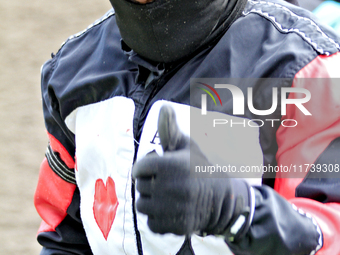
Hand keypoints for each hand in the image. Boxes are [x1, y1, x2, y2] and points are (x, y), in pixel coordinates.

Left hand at [133, 105, 250, 237]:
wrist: (224, 198)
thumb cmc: (201, 168)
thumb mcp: (187, 147)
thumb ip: (170, 130)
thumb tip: (163, 107)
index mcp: (172, 165)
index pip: (139, 168)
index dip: (146, 167)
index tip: (156, 168)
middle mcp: (172, 186)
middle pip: (140, 186)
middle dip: (149, 183)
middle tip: (165, 182)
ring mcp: (174, 208)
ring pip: (143, 205)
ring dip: (151, 201)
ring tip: (167, 196)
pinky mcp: (176, 225)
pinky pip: (152, 222)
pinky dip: (158, 218)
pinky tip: (171, 209)